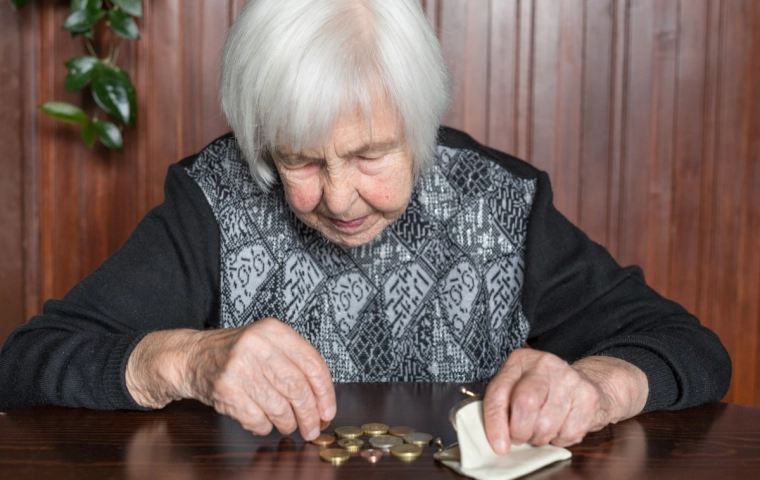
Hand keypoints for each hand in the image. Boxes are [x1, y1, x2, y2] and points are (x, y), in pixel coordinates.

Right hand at [126, 318, 335, 440]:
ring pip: (279, 408)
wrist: (191, 356)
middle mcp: (257, 346)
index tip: (328, 410)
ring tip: (286, 424)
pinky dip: (264, 426)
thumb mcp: (266, 342)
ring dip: (287, 423)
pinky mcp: (226, 390)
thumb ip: (294, 362)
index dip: (325, 392)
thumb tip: (322, 400)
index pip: (312, 363)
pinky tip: (262, 421)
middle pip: (297, 389)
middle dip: (309, 415)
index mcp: (273, 331)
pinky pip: (257, 419)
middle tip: (312, 428)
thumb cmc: (235, 352)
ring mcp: (239, 368)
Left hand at [482, 348, 647, 453]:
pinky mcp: (588, 396)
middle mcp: (544, 364)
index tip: (499, 445)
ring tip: (542, 431)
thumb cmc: (546, 390)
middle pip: (524, 404)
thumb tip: (497, 440)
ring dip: (540, 438)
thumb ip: (503, 406)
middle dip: (520, 431)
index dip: (495, 423)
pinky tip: (561, 427)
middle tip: (522, 437)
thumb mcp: (518, 387)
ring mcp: (569, 378)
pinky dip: (560, 439)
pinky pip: (568, 432)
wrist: (591, 382)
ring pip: (546, 424)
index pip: (499, 393)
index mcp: (520, 360)